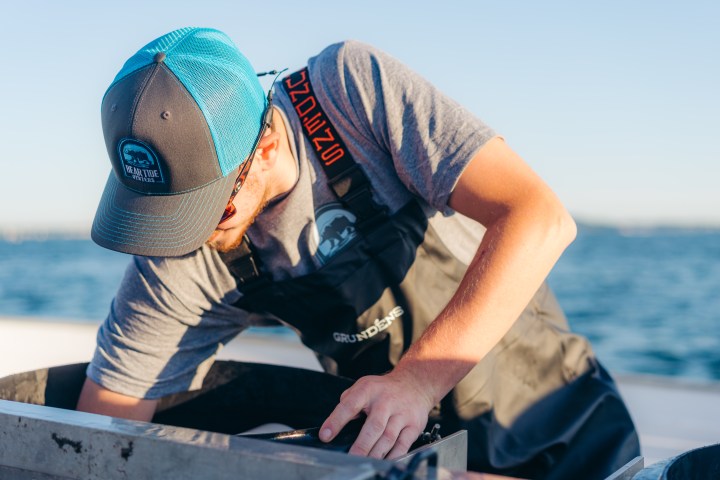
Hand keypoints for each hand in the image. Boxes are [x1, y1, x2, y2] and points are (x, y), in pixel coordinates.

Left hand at [319, 371, 434, 458]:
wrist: (415, 383)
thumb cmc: (384, 389)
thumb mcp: (364, 385)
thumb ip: (349, 401)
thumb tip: (336, 423)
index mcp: (369, 390)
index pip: (350, 405)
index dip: (336, 421)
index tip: (325, 436)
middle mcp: (386, 401)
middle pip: (374, 427)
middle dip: (361, 445)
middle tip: (350, 458)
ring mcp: (402, 414)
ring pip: (388, 438)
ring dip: (375, 454)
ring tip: (364, 462)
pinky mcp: (414, 426)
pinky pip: (403, 445)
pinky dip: (393, 457)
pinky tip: (383, 462)